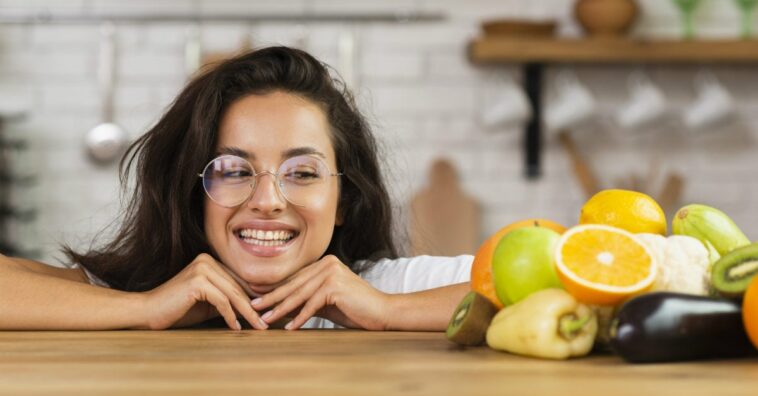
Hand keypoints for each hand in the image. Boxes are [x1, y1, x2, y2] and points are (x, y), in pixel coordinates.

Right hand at [140, 253, 267, 330]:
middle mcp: (207, 260)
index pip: (238, 280)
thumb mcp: (209, 303)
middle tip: (266, 323)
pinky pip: (221, 300)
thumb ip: (228, 300)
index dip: (253, 298)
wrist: (148, 312)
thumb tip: (254, 308)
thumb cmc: (178, 309)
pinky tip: (235, 327)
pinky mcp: (197, 281)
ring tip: (258, 327)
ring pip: (232, 294)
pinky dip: (230, 315)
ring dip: (247, 313)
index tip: (265, 313)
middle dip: (254, 307)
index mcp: (210, 261)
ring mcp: (202, 268)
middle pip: (238, 287)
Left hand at [251, 255, 390, 329]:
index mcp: (325, 263)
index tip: (257, 296)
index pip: (295, 278)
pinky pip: (312, 304)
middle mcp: (327, 263)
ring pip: (300, 294)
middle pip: (294, 284)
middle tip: (253, 306)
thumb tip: (280, 308)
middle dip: (272, 297)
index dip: (275, 288)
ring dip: (280, 309)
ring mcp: (331, 272)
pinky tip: (289, 328)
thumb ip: (305, 301)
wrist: (382, 312)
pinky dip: (300, 318)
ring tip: (265, 319)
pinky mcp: (335, 286)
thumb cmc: (354, 308)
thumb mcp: (325, 303)